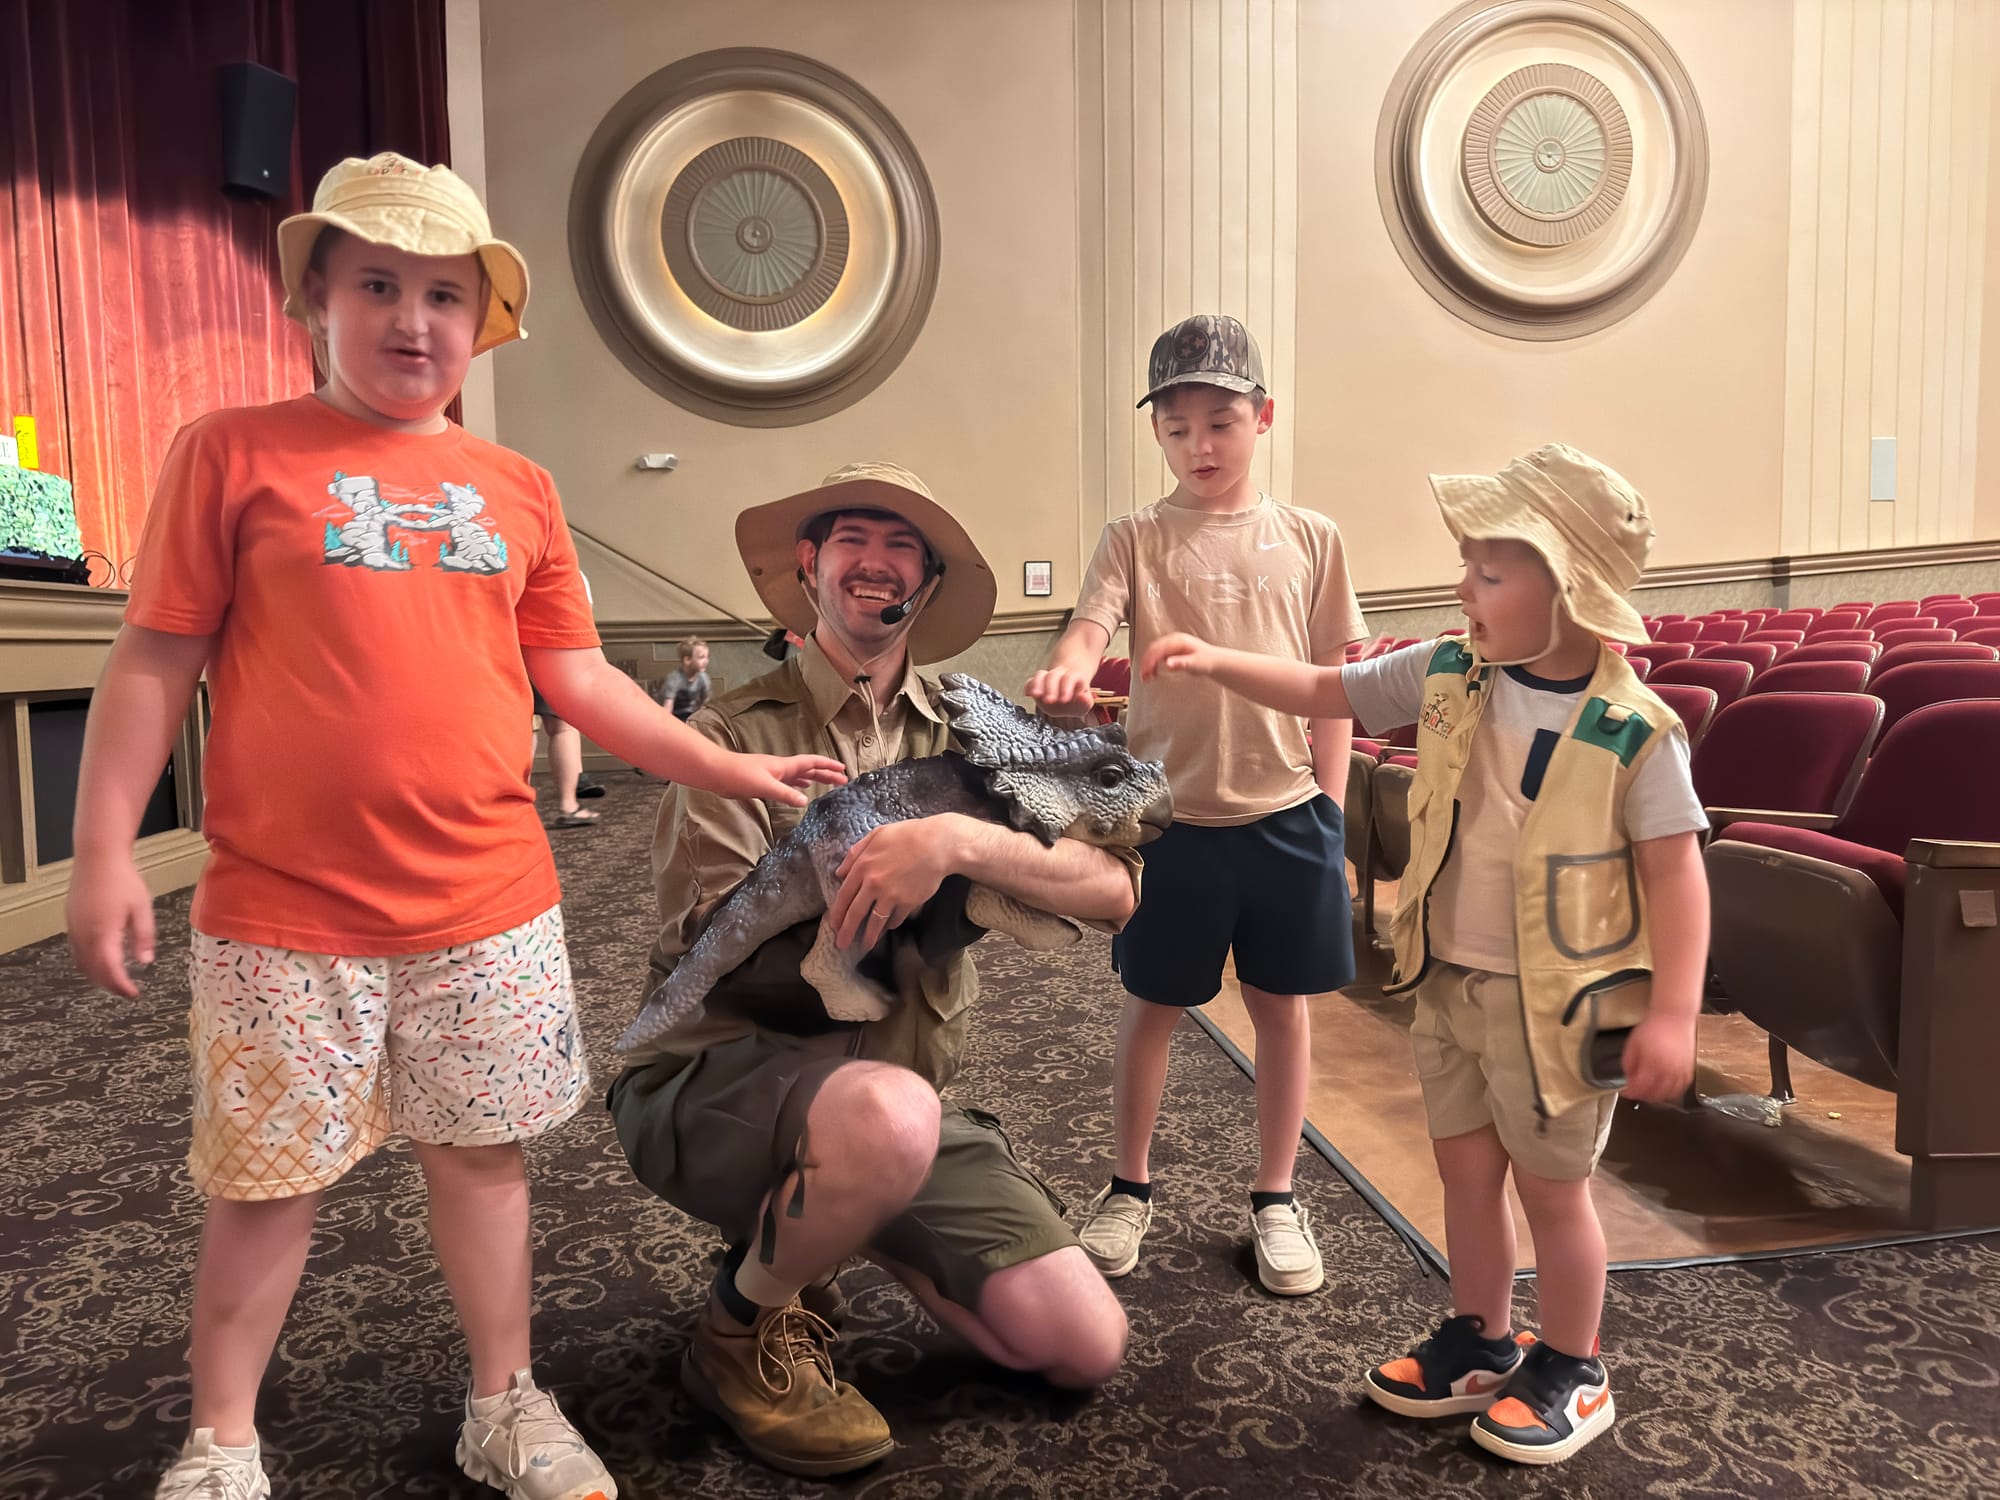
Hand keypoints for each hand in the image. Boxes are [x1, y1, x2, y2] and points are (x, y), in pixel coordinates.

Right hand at [67, 853, 156, 997]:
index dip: (121, 986)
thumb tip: (145, 961)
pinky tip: (101, 962)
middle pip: (94, 971)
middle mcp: (84, 934)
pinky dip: (89, 963)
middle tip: (127, 992)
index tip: (133, 994)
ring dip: (98, 976)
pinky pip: (77, 951)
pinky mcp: (71, 922)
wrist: (97, 858)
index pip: (110, 970)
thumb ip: (144, 936)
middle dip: (110, 985)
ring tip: (116, 981)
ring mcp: (74, 928)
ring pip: (82, 963)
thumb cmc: (122, 880)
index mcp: (103, 933)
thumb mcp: (142, 908)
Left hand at [710, 751, 846, 807]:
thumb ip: (785, 794)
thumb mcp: (765, 786)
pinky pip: (788, 783)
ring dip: (814, 779)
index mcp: (784, 766)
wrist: (718, 773)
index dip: (828, 765)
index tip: (843, 769)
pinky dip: (798, 786)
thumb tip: (806, 801)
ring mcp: (773, 775)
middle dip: (826, 774)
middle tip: (842, 780)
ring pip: (799, 776)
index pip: (812, 763)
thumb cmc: (740, 775)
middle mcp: (781, 769)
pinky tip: (801, 790)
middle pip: (809, 770)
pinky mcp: (764, 783)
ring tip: (827, 784)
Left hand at [827, 817, 961, 949]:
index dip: (837, 913)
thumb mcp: (876, 836)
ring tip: (865, 946)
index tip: (833, 925)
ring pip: (875, 922)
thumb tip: (840, 873)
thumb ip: (854, 853)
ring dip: (869, 937)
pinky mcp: (907, 903)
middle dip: (846, 932)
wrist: (937, 844)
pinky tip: (888, 927)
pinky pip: (895, 919)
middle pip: (855, 914)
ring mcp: (891, 895)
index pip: (843, 896)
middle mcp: (873, 884)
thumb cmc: (906, 835)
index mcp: (862, 866)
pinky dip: (890, 925)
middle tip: (841, 945)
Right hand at [1024, 666, 1096, 711]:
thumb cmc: (1078, 701)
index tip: (1064, 700)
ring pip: (1041, 675)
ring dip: (1037, 685)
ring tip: (1035, 695)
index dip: (1066, 688)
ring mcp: (1048, 678)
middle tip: (1050, 700)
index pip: (1069, 678)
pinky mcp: (1038, 684)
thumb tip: (1082, 697)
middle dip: (1050, 688)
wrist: (1070, 693)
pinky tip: (1028, 694)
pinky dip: (1029, 686)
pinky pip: (1031, 681)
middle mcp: (1060, 675)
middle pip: (1053, 676)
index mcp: (1074, 678)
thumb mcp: (1085, 704)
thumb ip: (1085, 702)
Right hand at [1139, 631, 1217, 681]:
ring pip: (1153, 652)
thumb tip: (1167, 664)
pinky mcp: (1171, 651)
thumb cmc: (1207, 661)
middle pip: (1153, 649)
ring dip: (1147, 664)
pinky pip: (1157, 656)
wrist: (1214, 661)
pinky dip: (1153, 665)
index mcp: (1178, 641)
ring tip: (1145, 677)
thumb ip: (1181, 663)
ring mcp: (1171, 645)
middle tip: (1143, 676)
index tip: (1145, 671)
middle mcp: (1173, 640)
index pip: (1158, 648)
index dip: (1150, 660)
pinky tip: (1153, 674)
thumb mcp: (1195, 664)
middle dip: (1146, 662)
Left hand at [1620, 1012, 1696, 1103]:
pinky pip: (1680, 1089)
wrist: (1674, 1017)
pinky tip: (1663, 1089)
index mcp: (1652, 1063)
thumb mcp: (1633, 1043)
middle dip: (1641, 1095)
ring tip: (1647, 1091)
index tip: (1624, 1091)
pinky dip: (1671, 1092)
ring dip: (1656, 1096)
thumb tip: (1627, 1078)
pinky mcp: (1689, 1071)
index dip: (1630, 1092)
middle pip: (1654, 1095)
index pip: (1639, 1087)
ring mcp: (1681, 1072)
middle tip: (1634, 1091)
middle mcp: (1669, 1070)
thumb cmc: (1653, 1028)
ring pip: (1668, 1095)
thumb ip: (1628, 1063)